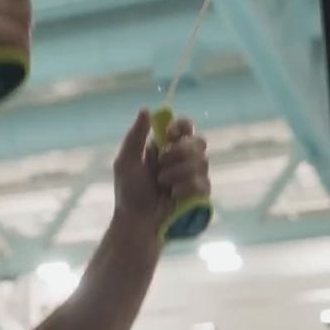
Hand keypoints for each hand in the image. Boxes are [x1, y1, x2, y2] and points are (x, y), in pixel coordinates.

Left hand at [111, 109, 210, 234]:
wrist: (138, 220)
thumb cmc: (130, 192)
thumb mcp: (126, 161)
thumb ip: (136, 136)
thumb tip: (146, 109)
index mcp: (166, 147)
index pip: (185, 126)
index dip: (182, 126)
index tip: (170, 134)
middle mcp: (183, 158)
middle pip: (199, 141)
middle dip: (180, 152)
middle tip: (161, 164)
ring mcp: (194, 176)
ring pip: (202, 161)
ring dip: (177, 172)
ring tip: (162, 184)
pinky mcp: (200, 193)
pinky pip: (202, 183)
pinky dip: (184, 188)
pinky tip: (173, 195)